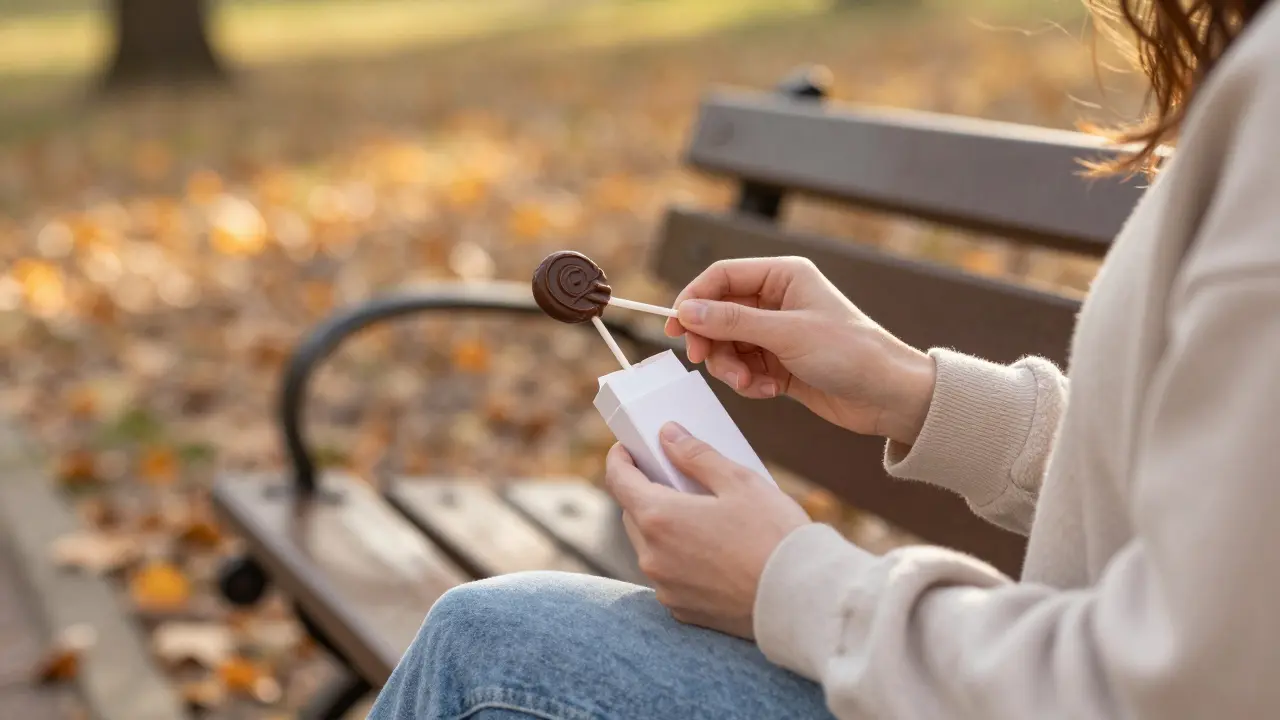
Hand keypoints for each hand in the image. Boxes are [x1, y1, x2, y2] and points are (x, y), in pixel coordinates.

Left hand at [604, 424, 810, 638]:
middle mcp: (652, 557)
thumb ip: (697, 455)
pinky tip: (711, 552)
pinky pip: (669, 576)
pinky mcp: (682, 610)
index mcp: (659, 518)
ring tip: (698, 516)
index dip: (619, 459)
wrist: (802, 600)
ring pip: (650, 548)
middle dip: (645, 493)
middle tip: (672, 477)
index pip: (619, 480)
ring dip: (662, 528)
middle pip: (633, 515)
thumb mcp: (739, 481)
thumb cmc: (773, 535)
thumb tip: (668, 435)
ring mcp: (665, 587)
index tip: (627, 448)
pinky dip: (678, 559)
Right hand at [665, 256, 934, 444]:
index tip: (676, 326)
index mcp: (783, 276)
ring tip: (750, 383)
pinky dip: (748, 382)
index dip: (694, 299)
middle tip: (703, 360)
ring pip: (728, 345)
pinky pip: (744, 368)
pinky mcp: (779, 363)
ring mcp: (777, 333)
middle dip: (711, 341)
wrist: (889, 396)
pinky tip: (769, 391)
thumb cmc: (852, 353)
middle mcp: (777, 300)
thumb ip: (732, 322)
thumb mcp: (787, 334)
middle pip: (718, 314)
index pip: (722, 277)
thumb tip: (686, 310)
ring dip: (730, 367)